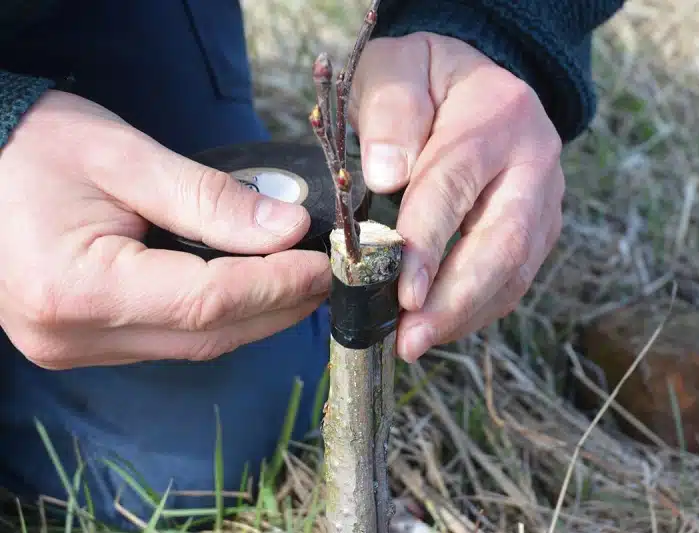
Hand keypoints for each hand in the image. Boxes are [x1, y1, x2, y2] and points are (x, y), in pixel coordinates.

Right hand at [0, 90, 330, 369]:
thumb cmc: (33, 148)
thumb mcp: (126, 158)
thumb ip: (211, 199)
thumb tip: (288, 229)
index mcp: (77, 288)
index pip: (208, 302)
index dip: (276, 285)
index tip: (323, 263)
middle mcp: (73, 335)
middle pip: (208, 336)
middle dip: (277, 306)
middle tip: (324, 274)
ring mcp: (74, 347)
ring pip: (195, 346)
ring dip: (254, 316)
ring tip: (298, 280)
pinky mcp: (83, 343)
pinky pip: (170, 341)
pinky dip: (217, 319)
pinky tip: (248, 290)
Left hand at [350, 32, 564, 362]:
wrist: (478, 80)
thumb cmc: (427, 77)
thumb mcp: (397, 67)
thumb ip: (390, 109)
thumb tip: (387, 175)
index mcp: (498, 114)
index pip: (456, 185)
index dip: (428, 243)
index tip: (402, 291)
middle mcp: (535, 161)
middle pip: (505, 242)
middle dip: (456, 300)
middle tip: (411, 341)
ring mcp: (545, 199)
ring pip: (516, 271)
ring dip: (465, 315)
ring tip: (416, 343)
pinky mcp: (540, 227)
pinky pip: (515, 279)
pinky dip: (477, 309)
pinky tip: (440, 325)